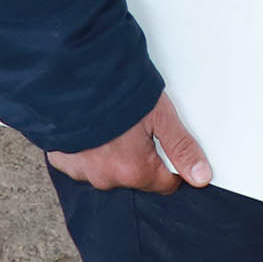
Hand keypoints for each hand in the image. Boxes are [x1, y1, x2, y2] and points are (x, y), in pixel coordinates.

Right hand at [47, 91, 210, 193]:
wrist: (76, 76)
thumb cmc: (118, 93)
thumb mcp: (162, 116)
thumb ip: (182, 148)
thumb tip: (201, 176)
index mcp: (133, 170)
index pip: (165, 184)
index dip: (172, 166)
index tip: (168, 147)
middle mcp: (104, 178)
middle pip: (135, 176)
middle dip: (140, 156)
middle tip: (138, 127)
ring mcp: (80, 171)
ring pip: (107, 170)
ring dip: (112, 153)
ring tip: (114, 124)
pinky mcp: (61, 160)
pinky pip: (81, 162)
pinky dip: (88, 149)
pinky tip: (92, 129)